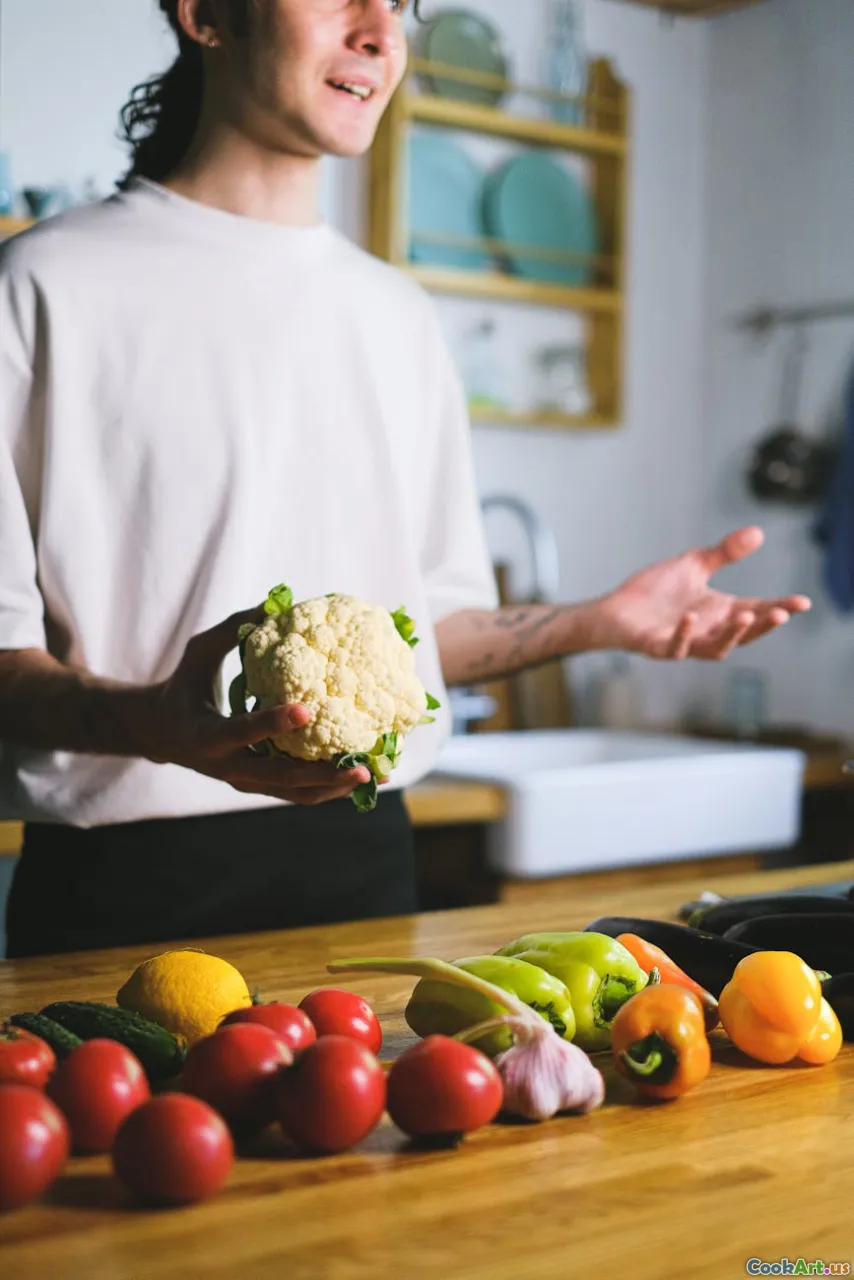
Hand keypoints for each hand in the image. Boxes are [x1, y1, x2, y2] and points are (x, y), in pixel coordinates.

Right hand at [139, 607, 372, 805]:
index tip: (307, 709)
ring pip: (295, 793)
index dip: (272, 723)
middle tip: (363, 767)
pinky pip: (297, 793)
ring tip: (375, 775)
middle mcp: (228, 767)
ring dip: (335, 788)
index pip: (240, 731)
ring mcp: (245, 782)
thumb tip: (275, 604)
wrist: (162, 735)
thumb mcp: (198, 653)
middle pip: (280, 778)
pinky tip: (362, 775)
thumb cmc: (183, 686)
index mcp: (206, 735)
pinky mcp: (259, 786)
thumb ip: (233, 632)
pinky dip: (329, 788)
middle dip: (323, 775)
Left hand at [597, 526, 811, 660]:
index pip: (757, 611)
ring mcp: (684, 643)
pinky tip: (690, 616)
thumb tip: (759, 533)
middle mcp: (706, 631)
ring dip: (732, 635)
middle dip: (764, 625)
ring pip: (716, 649)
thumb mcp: (694, 565)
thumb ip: (724, 552)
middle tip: (782, 613)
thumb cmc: (655, 591)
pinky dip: (683, 634)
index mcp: (719, 613)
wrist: (615, 608)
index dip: (780, 608)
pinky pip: (675, 647)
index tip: (803, 602)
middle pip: (744, 635)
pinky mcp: (657, 647)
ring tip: (746, 615)